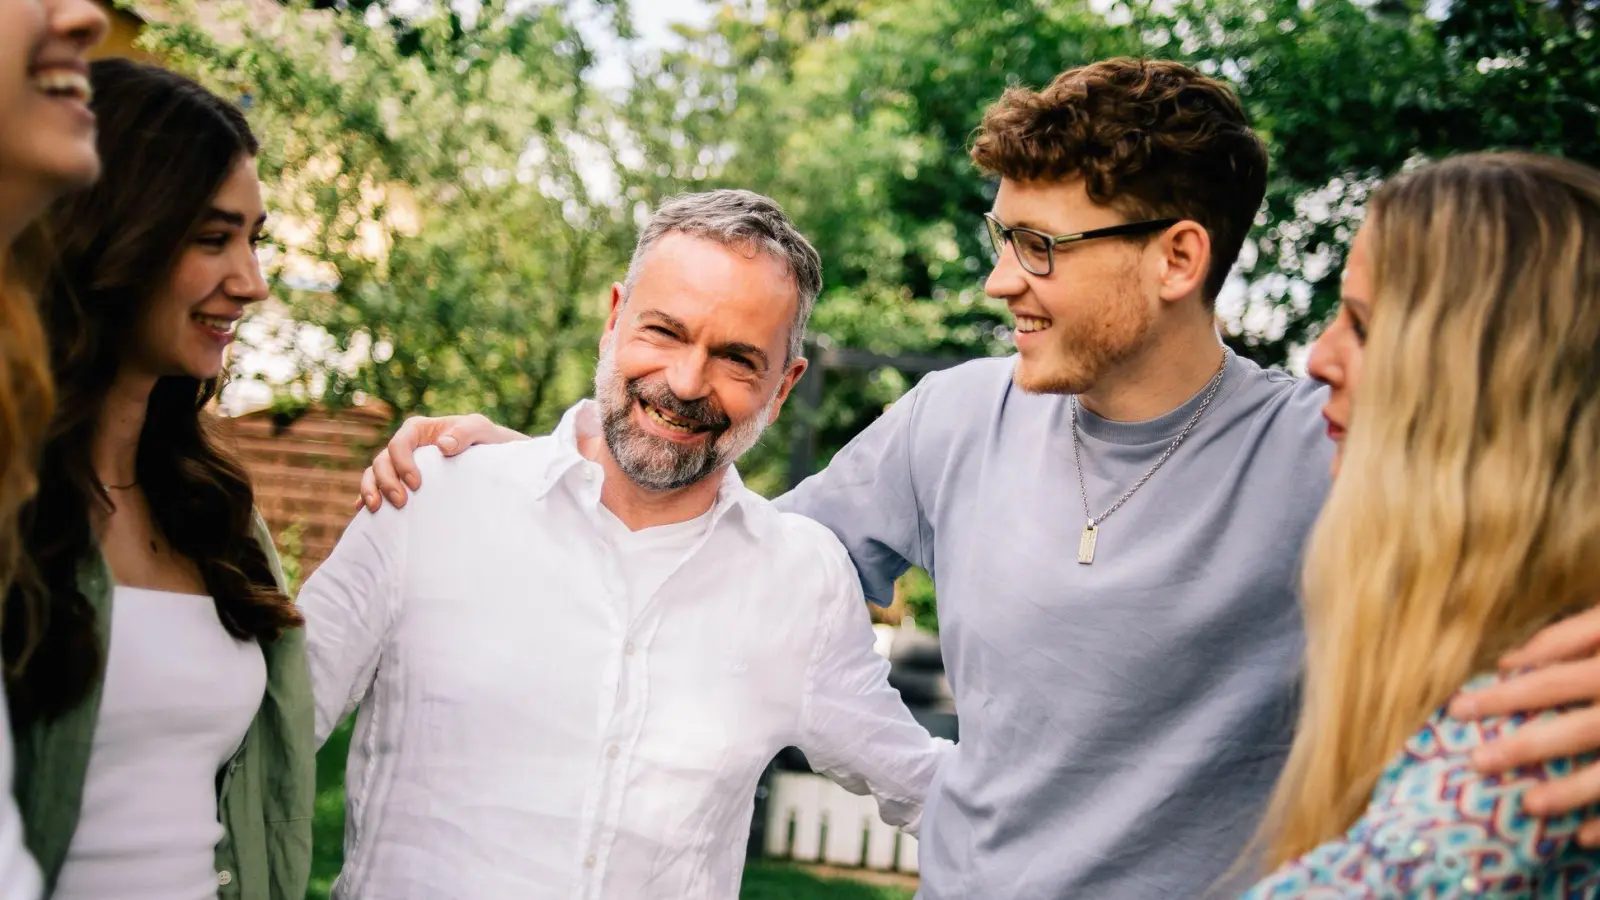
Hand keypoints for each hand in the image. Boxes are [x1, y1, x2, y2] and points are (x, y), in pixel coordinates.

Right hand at [356, 413, 525, 511]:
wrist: (490, 460)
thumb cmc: (484, 440)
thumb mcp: (480, 430)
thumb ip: (465, 432)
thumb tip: (443, 446)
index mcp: (418, 430)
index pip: (400, 442)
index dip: (402, 462)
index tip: (417, 484)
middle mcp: (404, 447)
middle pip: (382, 461)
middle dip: (386, 481)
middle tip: (401, 503)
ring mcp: (399, 466)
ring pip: (373, 474)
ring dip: (371, 490)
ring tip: (376, 509)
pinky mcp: (400, 483)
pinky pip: (376, 489)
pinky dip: (366, 498)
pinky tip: (365, 513)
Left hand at [1449, 605, 1599, 844]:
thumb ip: (1570, 634)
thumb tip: (1510, 661)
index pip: (1553, 678)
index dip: (1505, 694)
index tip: (1459, 709)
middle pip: (1577, 727)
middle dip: (1524, 746)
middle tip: (1477, 761)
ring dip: (1570, 791)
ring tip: (1528, 805)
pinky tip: (1581, 838)